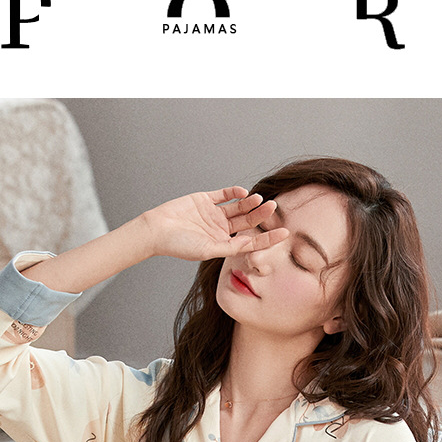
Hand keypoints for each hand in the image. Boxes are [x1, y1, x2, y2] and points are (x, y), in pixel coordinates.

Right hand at [141, 188, 288, 261]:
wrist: (156, 230)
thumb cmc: (179, 245)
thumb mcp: (207, 249)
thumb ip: (229, 246)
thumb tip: (251, 242)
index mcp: (223, 244)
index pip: (251, 241)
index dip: (268, 237)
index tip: (285, 233)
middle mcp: (220, 229)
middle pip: (247, 222)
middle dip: (261, 216)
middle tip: (274, 208)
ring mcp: (213, 214)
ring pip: (238, 207)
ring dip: (250, 203)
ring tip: (261, 199)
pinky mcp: (205, 200)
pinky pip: (223, 195)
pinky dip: (234, 192)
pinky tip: (243, 192)